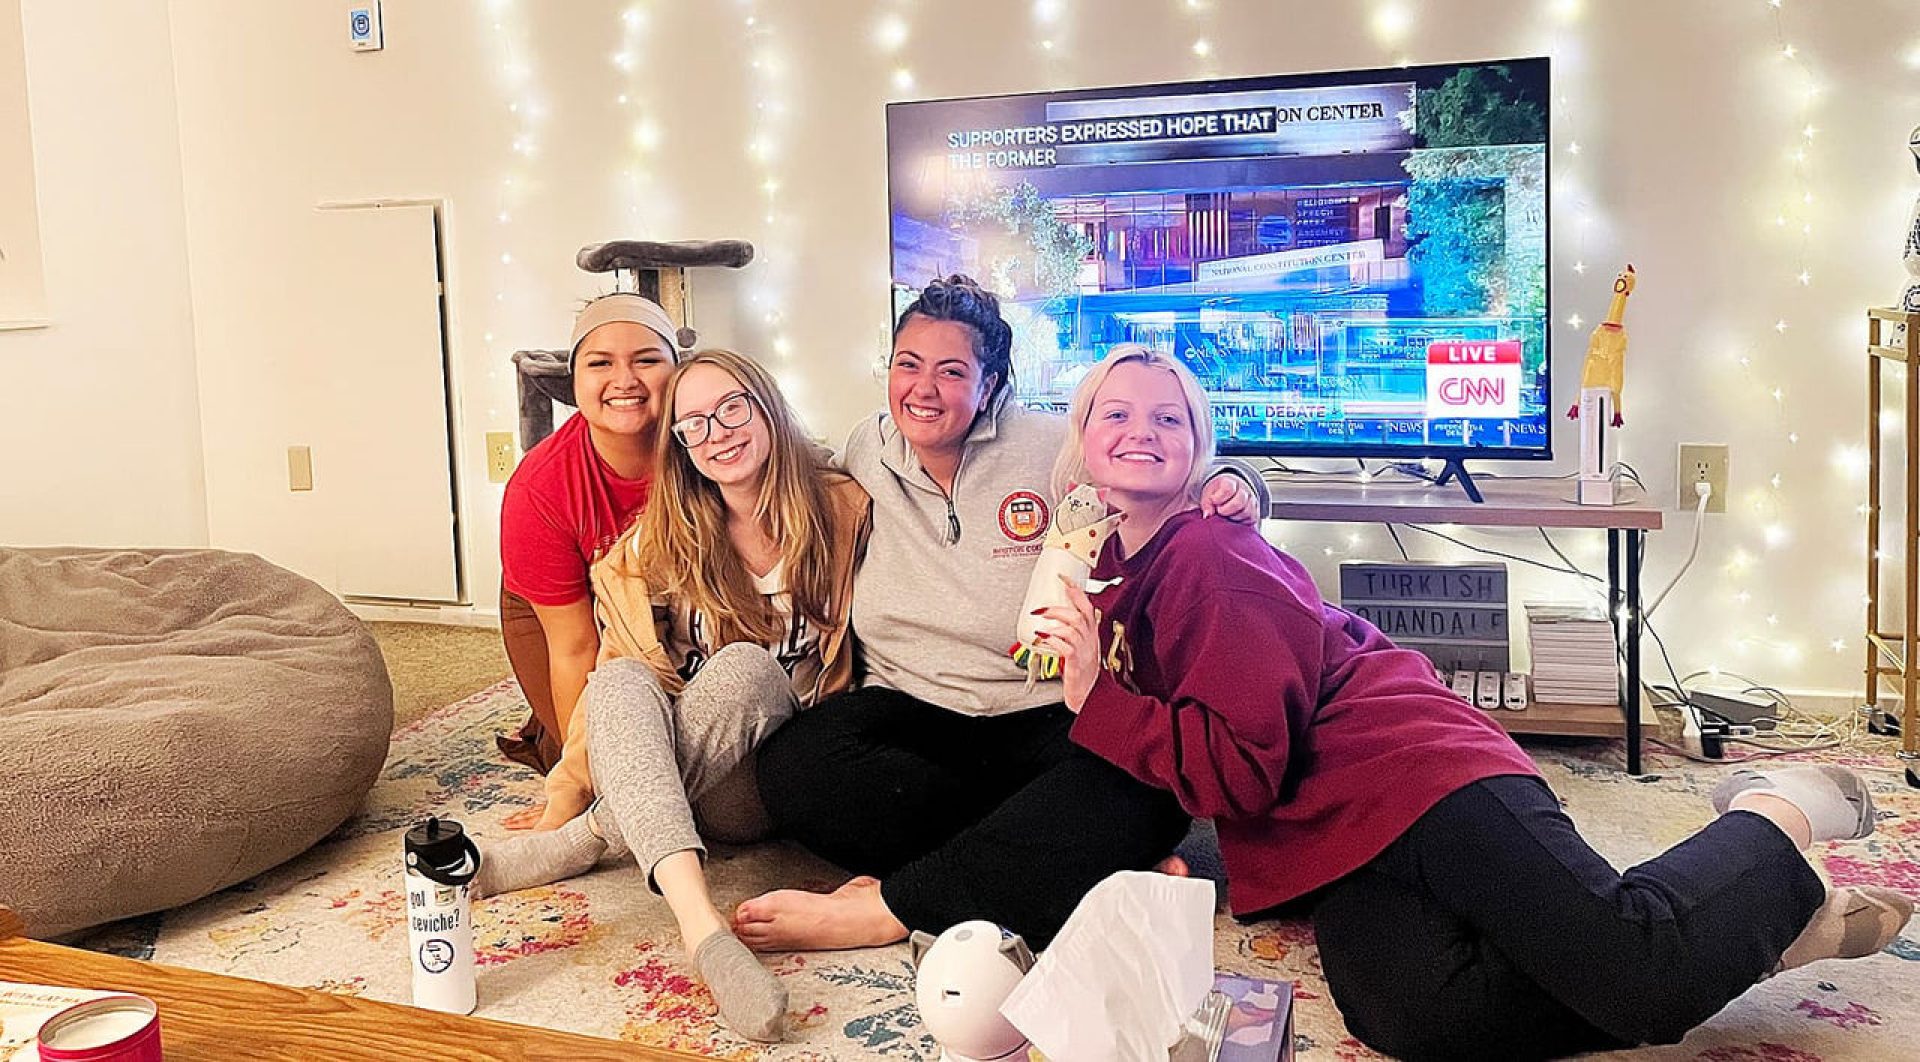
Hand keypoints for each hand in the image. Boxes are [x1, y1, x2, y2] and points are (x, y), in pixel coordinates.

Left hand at [1033, 574, 1100, 713]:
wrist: (1090, 695)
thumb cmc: (1083, 671)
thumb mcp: (1080, 646)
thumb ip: (1069, 632)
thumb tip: (1050, 618)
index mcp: (1091, 633)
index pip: (1086, 606)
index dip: (1075, 591)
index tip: (1063, 578)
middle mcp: (1089, 639)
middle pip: (1077, 615)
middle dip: (1057, 608)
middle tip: (1040, 609)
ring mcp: (1084, 651)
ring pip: (1072, 628)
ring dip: (1054, 624)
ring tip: (1041, 626)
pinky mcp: (1075, 663)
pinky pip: (1066, 646)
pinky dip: (1053, 640)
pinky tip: (1044, 639)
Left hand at [1201, 473, 1259, 524]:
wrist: (1228, 492)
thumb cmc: (1216, 494)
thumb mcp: (1208, 495)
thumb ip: (1206, 504)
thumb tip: (1207, 515)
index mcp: (1231, 482)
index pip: (1228, 488)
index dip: (1219, 498)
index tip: (1214, 501)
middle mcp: (1245, 490)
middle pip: (1240, 501)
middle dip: (1226, 510)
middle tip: (1219, 512)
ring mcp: (1252, 501)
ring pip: (1248, 512)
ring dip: (1234, 517)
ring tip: (1226, 517)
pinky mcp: (1255, 513)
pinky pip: (1252, 520)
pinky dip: (1242, 523)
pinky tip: (1234, 521)